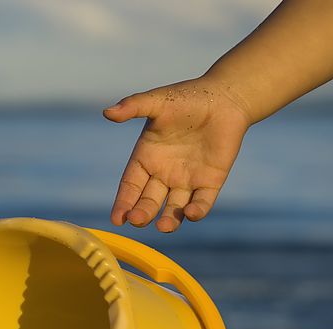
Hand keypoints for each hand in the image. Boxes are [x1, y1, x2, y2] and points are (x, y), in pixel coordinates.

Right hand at [104, 77, 251, 231]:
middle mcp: (163, 174)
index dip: (123, 203)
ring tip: (163, 227)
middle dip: (141, 213)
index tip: (117, 219)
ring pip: (174, 208)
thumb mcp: (157, 101)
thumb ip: (133, 107)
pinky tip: (192, 213)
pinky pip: (202, 201)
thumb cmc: (187, 98)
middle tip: (136, 221)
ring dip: (168, 220)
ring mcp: (186, 181)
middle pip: (148, 202)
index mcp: (146, 159)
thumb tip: (107, 112)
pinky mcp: (210, 182)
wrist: (225, 97)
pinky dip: (197, 210)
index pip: (130, 187)